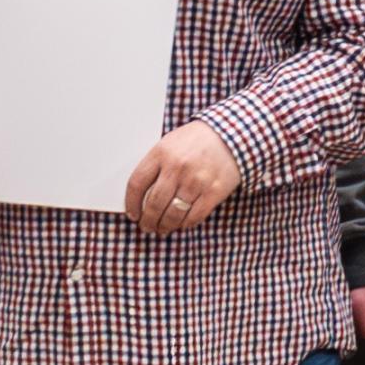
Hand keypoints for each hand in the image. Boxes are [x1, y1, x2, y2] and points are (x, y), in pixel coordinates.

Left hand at [124, 120, 242, 235]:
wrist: (233, 135)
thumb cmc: (198, 140)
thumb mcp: (171, 142)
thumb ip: (156, 164)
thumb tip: (141, 195)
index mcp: (162, 153)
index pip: (137, 183)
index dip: (131, 203)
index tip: (133, 214)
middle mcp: (177, 167)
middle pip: (154, 204)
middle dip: (148, 221)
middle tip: (147, 226)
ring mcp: (196, 181)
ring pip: (173, 214)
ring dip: (164, 226)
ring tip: (162, 229)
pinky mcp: (213, 192)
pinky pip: (194, 216)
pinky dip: (185, 224)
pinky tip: (181, 224)